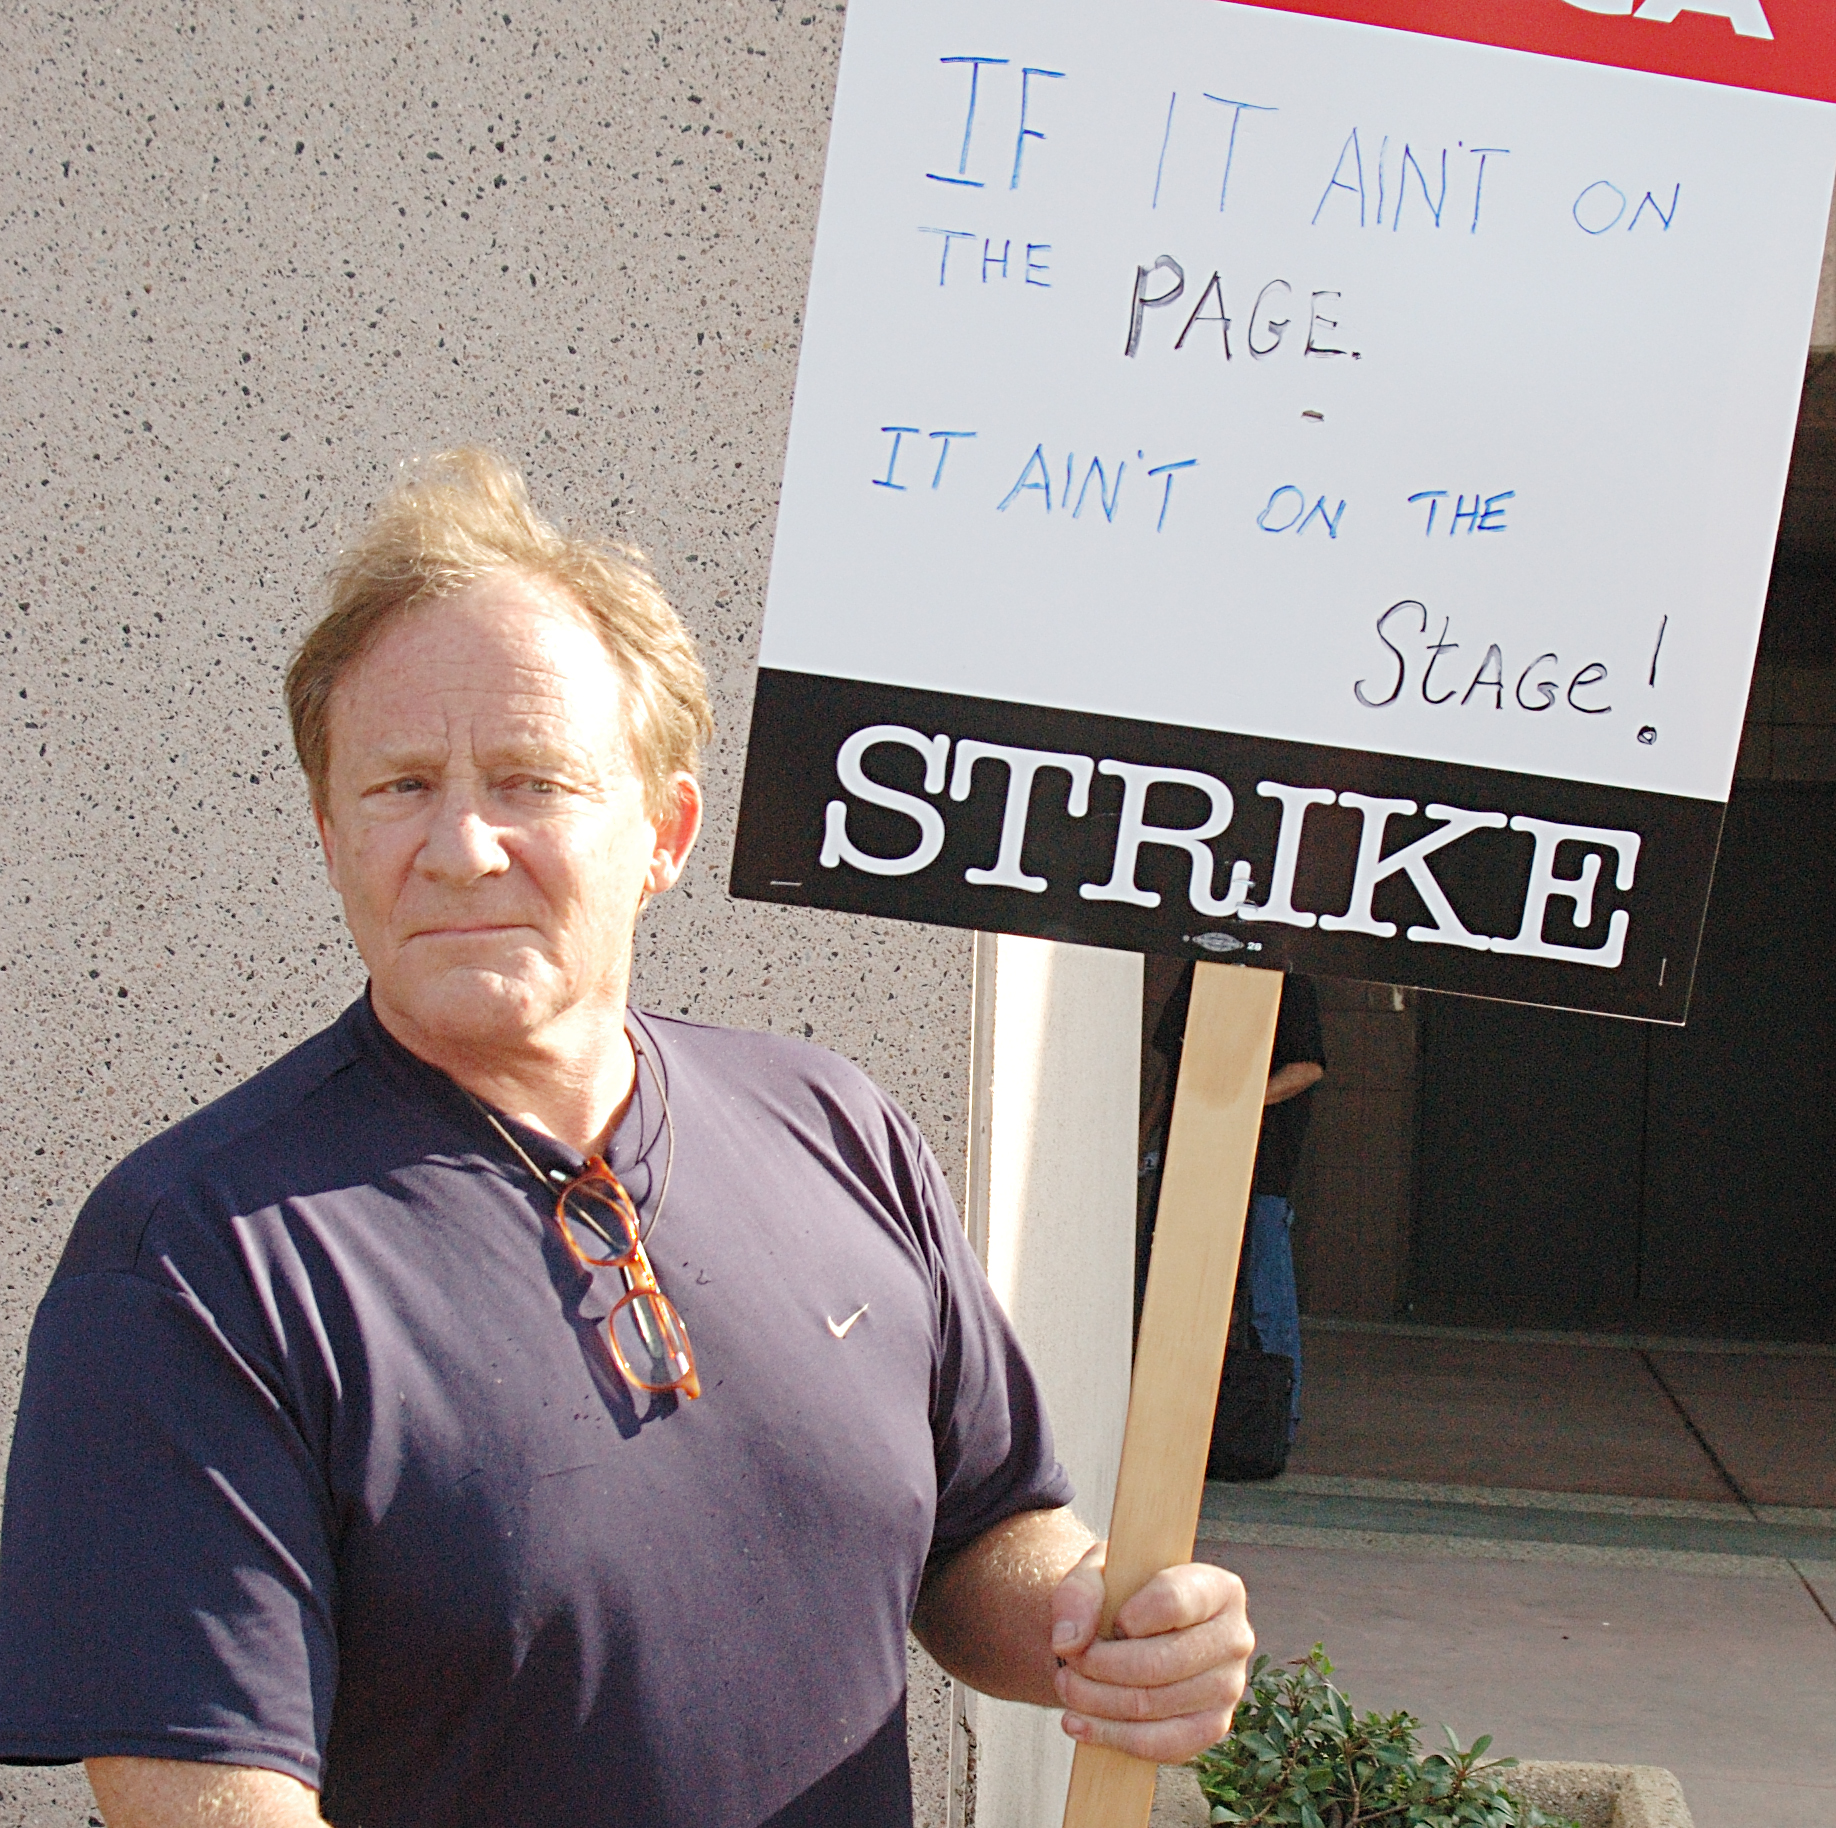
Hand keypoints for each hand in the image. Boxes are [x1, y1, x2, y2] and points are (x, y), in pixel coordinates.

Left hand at [1048, 1543, 1253, 1762]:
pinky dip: (1112, 1736)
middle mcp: (1234, 1638)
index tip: (1108, 1621)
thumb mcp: (1098, 1573)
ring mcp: (1227, 1688)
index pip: (1174, 1602)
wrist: (1134, 1628)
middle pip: (1162, 1662)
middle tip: (1068, 1663)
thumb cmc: (1121, 1593)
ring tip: (1067, 1687)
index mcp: (1217, 1588)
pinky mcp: (1211, 1728)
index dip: (1130, 1616)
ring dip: (1098, 1701)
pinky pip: (1161, 1745)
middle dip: (1101, 1666)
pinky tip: (1079, 1724)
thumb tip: (1067, 1641)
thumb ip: (1079, 1593)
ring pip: (1155, 1705)